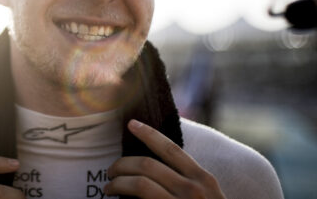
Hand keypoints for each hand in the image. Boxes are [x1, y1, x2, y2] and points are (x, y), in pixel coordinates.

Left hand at [105, 119, 225, 198]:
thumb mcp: (207, 196)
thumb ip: (188, 179)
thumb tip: (153, 163)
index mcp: (203, 179)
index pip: (171, 149)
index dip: (149, 133)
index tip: (132, 124)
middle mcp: (193, 191)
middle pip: (147, 165)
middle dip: (122, 164)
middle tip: (111, 170)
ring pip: (139, 184)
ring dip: (117, 183)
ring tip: (109, 188)